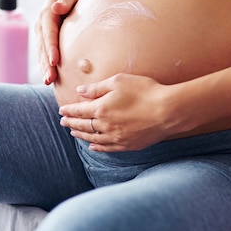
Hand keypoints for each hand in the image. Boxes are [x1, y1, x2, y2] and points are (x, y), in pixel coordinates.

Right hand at [35, 0, 82, 84]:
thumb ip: (65, 0)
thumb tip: (56, 7)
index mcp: (46, 15)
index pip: (49, 34)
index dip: (51, 48)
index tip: (55, 61)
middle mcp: (41, 26)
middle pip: (43, 47)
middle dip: (46, 63)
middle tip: (50, 78)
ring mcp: (41, 34)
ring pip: (42, 53)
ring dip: (44, 68)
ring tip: (48, 81)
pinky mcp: (45, 41)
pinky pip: (45, 55)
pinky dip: (46, 66)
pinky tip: (49, 78)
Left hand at [58, 73, 172, 151]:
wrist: (168, 111)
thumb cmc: (145, 91)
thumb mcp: (119, 81)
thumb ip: (97, 88)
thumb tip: (80, 91)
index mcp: (101, 109)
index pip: (79, 111)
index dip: (69, 111)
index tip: (61, 110)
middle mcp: (105, 126)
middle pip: (83, 125)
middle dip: (71, 123)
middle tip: (63, 122)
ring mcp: (117, 137)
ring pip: (93, 138)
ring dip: (81, 135)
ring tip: (74, 132)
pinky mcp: (128, 145)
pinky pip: (107, 148)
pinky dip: (97, 147)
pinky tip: (92, 147)